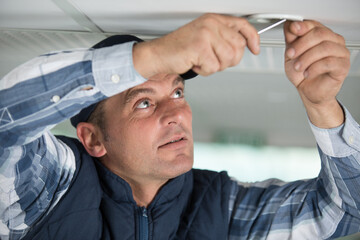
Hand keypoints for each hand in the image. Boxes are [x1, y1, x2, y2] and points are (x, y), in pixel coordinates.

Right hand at [133, 13, 259, 77]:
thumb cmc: (180, 49)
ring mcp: (206, 34)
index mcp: (213, 20)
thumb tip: (242, 49)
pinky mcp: (200, 47)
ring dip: (215, 66)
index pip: (242, 25)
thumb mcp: (204, 38)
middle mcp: (211, 24)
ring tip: (201, 60)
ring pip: (228, 59)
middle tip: (212, 60)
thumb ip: (222, 40)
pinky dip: (204, 71)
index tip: (255, 49)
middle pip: (238, 47)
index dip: (253, 38)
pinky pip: (213, 67)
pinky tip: (194, 63)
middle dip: (228, 60)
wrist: (159, 54)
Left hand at [284, 20, 349, 127]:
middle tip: (291, 54)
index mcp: (322, 36)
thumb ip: (291, 40)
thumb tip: (290, 25)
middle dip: (301, 44)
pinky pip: (329, 63)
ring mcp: (340, 53)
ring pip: (325, 48)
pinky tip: (307, 73)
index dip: (302, 27)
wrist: (307, 91)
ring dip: (307, 58)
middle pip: (320, 34)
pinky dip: (314, 68)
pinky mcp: (343, 66)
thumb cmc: (302, 73)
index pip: (314, 25)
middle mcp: (333, 42)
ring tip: (298, 67)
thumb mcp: (291, 55)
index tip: (292, 30)